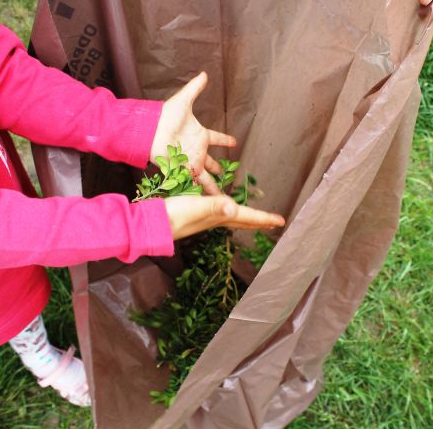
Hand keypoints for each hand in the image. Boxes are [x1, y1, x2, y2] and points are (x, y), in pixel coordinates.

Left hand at [150, 72, 235, 195]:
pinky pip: (192, 182)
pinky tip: (205, 203)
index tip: (234, 142)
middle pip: (211, 163)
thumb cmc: (165, 116)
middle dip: (218, 170)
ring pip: (205, 177)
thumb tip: (204, 74)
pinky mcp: (183, 170)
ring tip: (221, 198)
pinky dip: (198, 191)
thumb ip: (195, 88)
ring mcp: (190, 162)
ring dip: (212, 186)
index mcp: (200, 135)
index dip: (225, 140)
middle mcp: (197, 151)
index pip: (217, 138)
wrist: (150, 131)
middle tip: (227, 177)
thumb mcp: (183, 101)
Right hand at [164, 195, 285, 239]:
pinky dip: (229, 213)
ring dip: (246, 219)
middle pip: (243, 221)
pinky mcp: (195, 216)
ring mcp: (205, 220)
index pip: (247, 217)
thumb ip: (213, 207)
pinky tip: (224, 210)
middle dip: (259, 221)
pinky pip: (219, 215)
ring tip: (255, 218)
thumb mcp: (194, 207)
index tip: (281, 221)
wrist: (151, 226)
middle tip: (274, 222)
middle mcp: (215, 220)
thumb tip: (234, 207)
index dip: (264, 218)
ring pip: (233, 219)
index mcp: (219, 216)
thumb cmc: (173, 215)